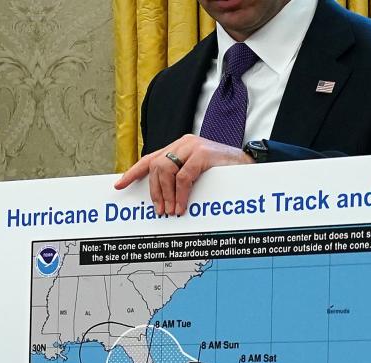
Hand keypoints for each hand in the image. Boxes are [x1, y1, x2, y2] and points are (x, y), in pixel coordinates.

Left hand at [114, 134, 254, 215]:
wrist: (251, 164)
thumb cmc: (226, 172)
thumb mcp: (199, 174)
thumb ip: (181, 177)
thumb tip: (164, 199)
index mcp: (180, 147)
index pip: (150, 159)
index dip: (133, 173)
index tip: (119, 185)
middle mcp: (183, 143)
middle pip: (156, 167)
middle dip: (155, 191)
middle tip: (160, 210)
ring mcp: (193, 146)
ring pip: (166, 170)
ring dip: (166, 194)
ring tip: (171, 211)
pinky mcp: (203, 154)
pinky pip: (184, 177)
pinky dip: (180, 194)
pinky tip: (182, 206)